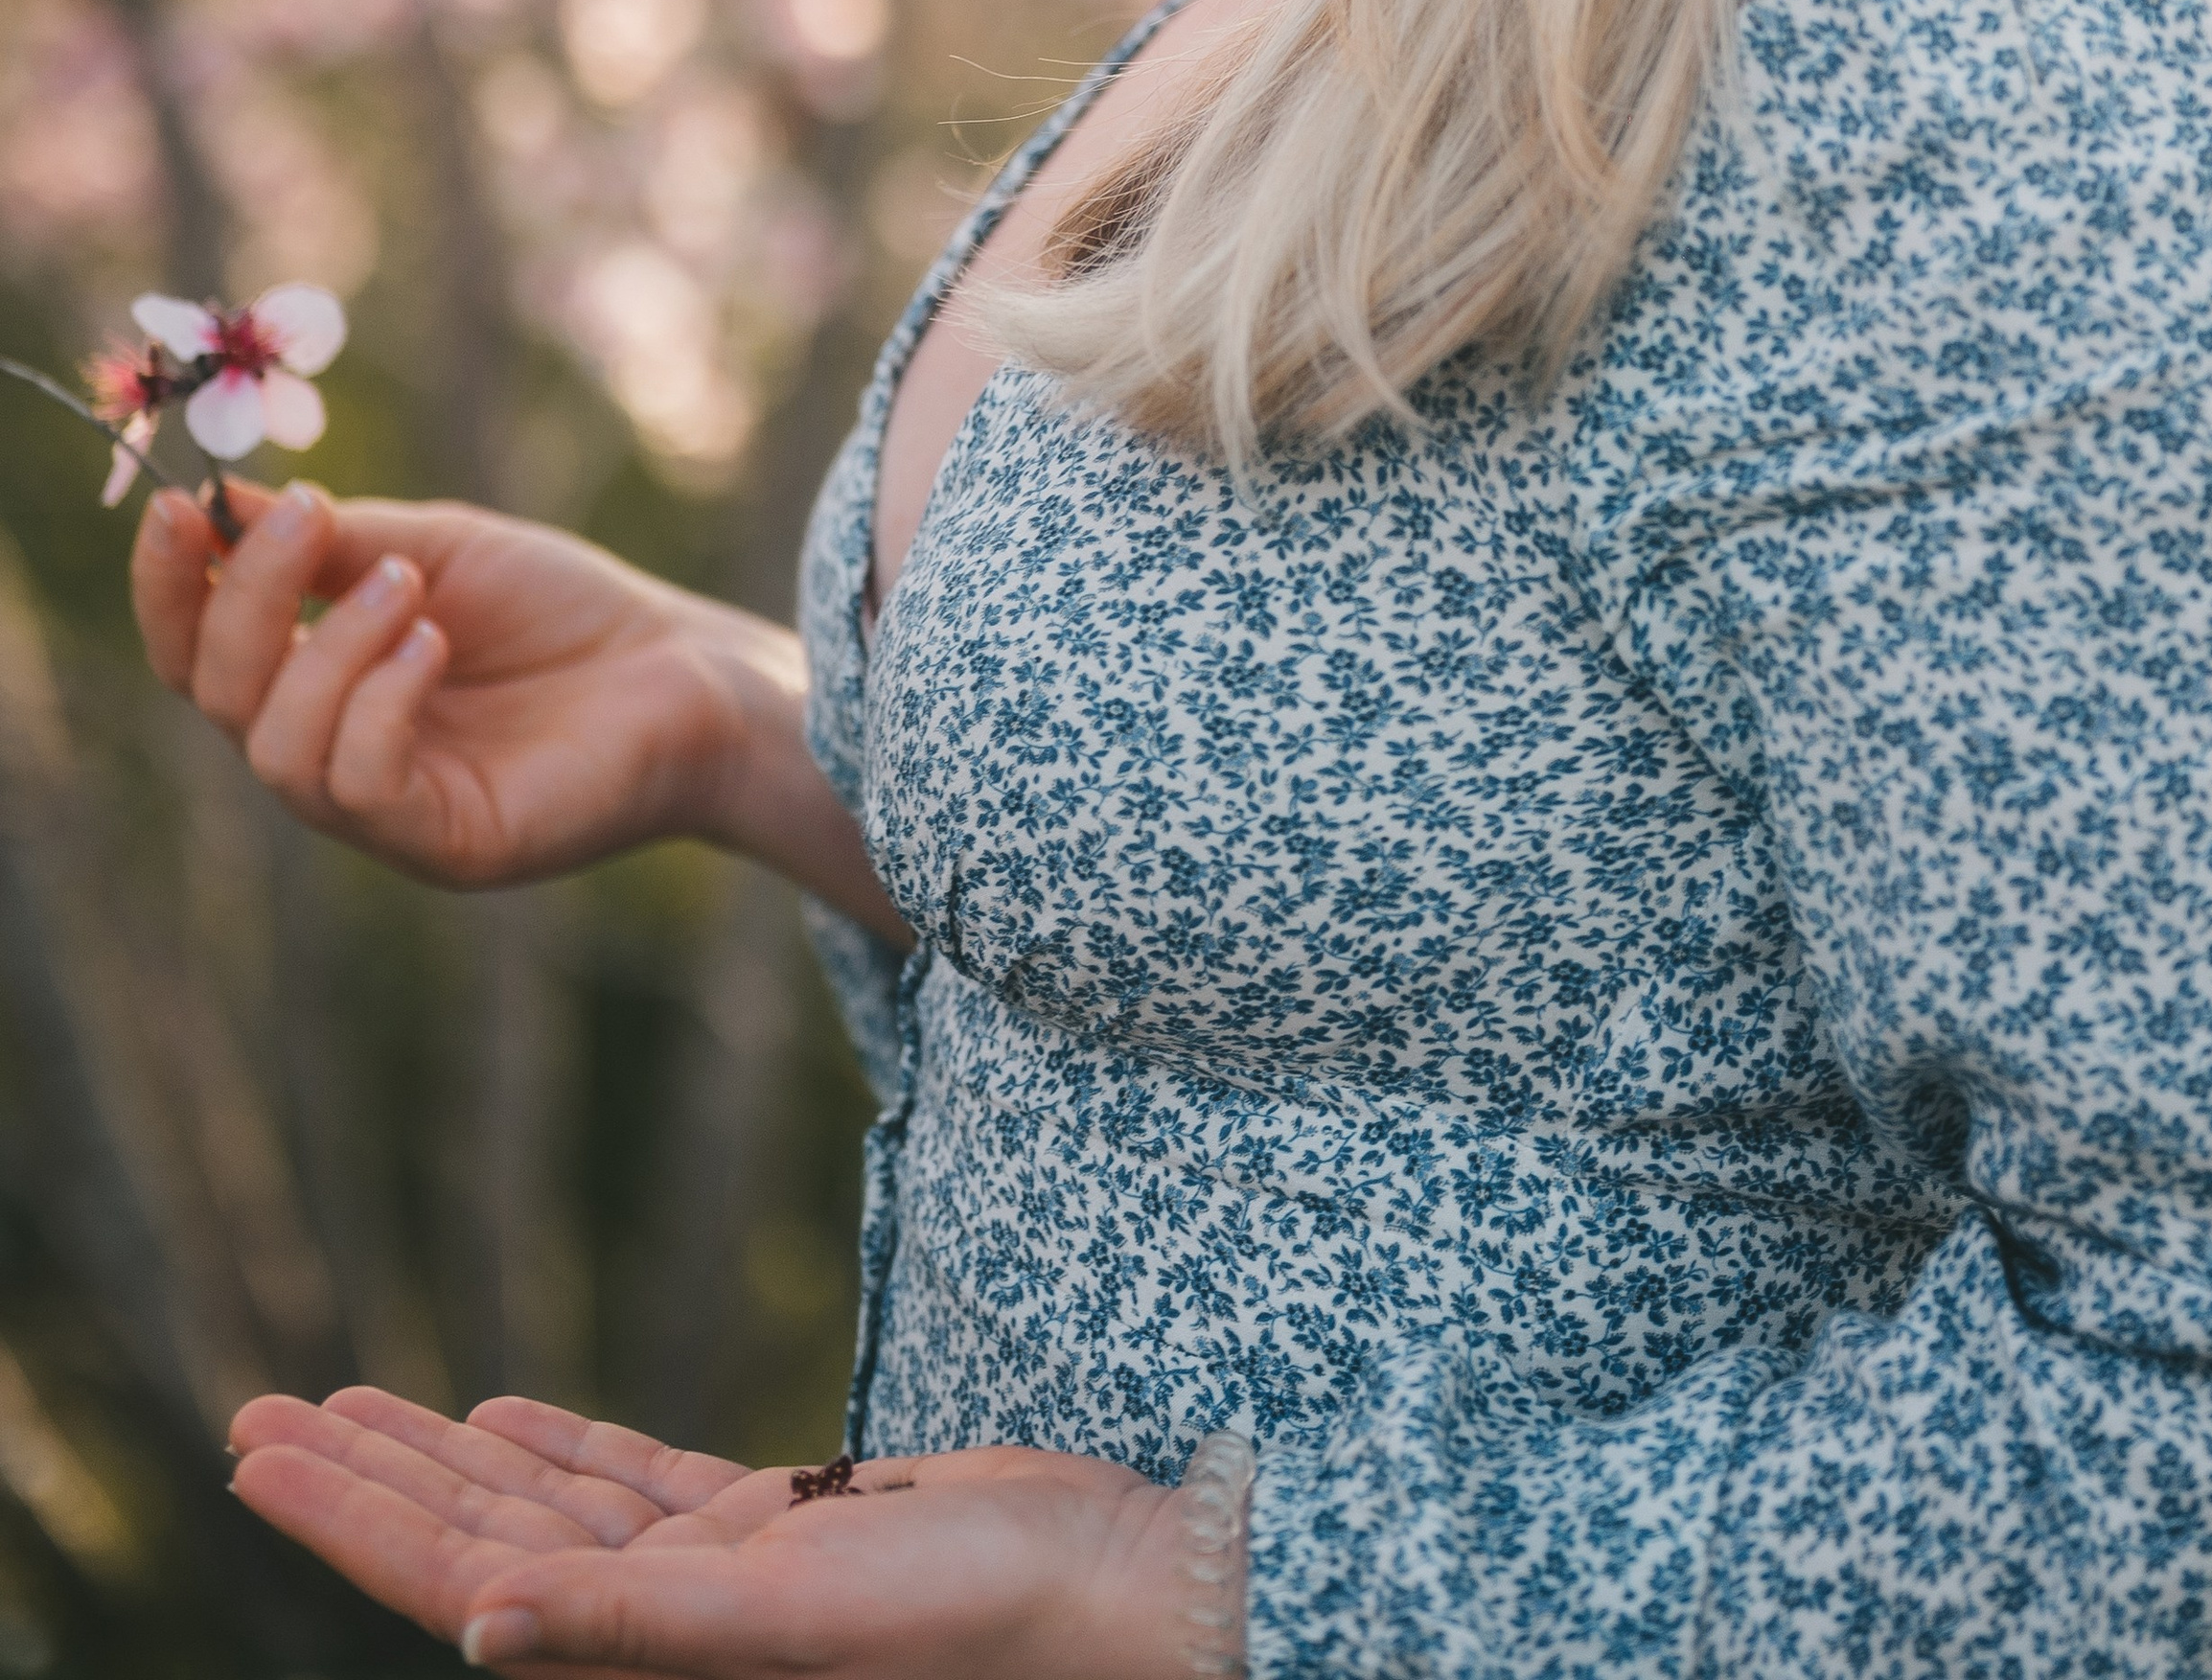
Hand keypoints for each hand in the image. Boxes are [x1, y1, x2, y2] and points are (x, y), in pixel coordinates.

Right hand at [131, 479, 903, 928]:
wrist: (688, 670)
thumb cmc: (567, 612)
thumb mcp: (440, 548)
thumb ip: (333, 542)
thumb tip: (222, 501)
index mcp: (320, 682)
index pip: (200, 652)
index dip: (172, 587)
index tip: (179, 506)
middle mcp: (334, 752)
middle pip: (218, 698)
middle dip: (244, 601)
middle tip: (302, 519)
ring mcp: (386, 810)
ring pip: (277, 751)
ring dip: (327, 647)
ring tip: (410, 580)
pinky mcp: (443, 844)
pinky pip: (358, 789)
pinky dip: (377, 703)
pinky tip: (434, 643)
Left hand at [228, 1383, 1195, 1677]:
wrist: (1107, 1586)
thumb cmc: (964, 1617)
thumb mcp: (784, 1614)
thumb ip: (627, 1627)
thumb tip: (470, 1629)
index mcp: (646, 1656)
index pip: (458, 1579)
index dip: (352, 1521)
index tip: (257, 1453)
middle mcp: (662, 1624)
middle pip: (478, 1539)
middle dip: (367, 1479)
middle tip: (257, 1415)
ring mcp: (720, 1573)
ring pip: (546, 1507)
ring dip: (444, 1455)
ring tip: (348, 1403)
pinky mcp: (782, 1527)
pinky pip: (636, 1485)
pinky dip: (562, 1446)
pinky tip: (501, 1412)